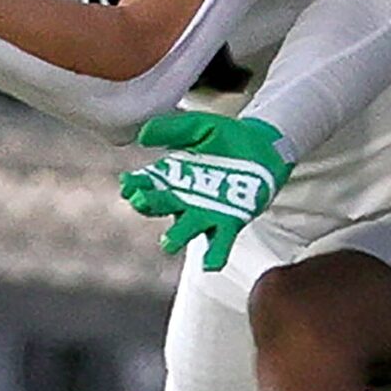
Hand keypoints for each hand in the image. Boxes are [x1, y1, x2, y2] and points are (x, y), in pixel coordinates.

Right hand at [120, 113, 292, 271]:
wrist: (263, 147)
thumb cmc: (226, 137)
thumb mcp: (198, 126)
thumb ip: (172, 129)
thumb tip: (142, 136)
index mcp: (172, 175)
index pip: (146, 183)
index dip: (135, 185)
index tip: (128, 183)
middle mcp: (184, 198)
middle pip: (160, 206)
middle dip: (148, 205)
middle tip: (139, 200)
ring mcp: (205, 213)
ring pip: (184, 230)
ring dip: (176, 237)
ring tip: (168, 241)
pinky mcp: (229, 222)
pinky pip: (219, 243)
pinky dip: (214, 254)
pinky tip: (211, 264)